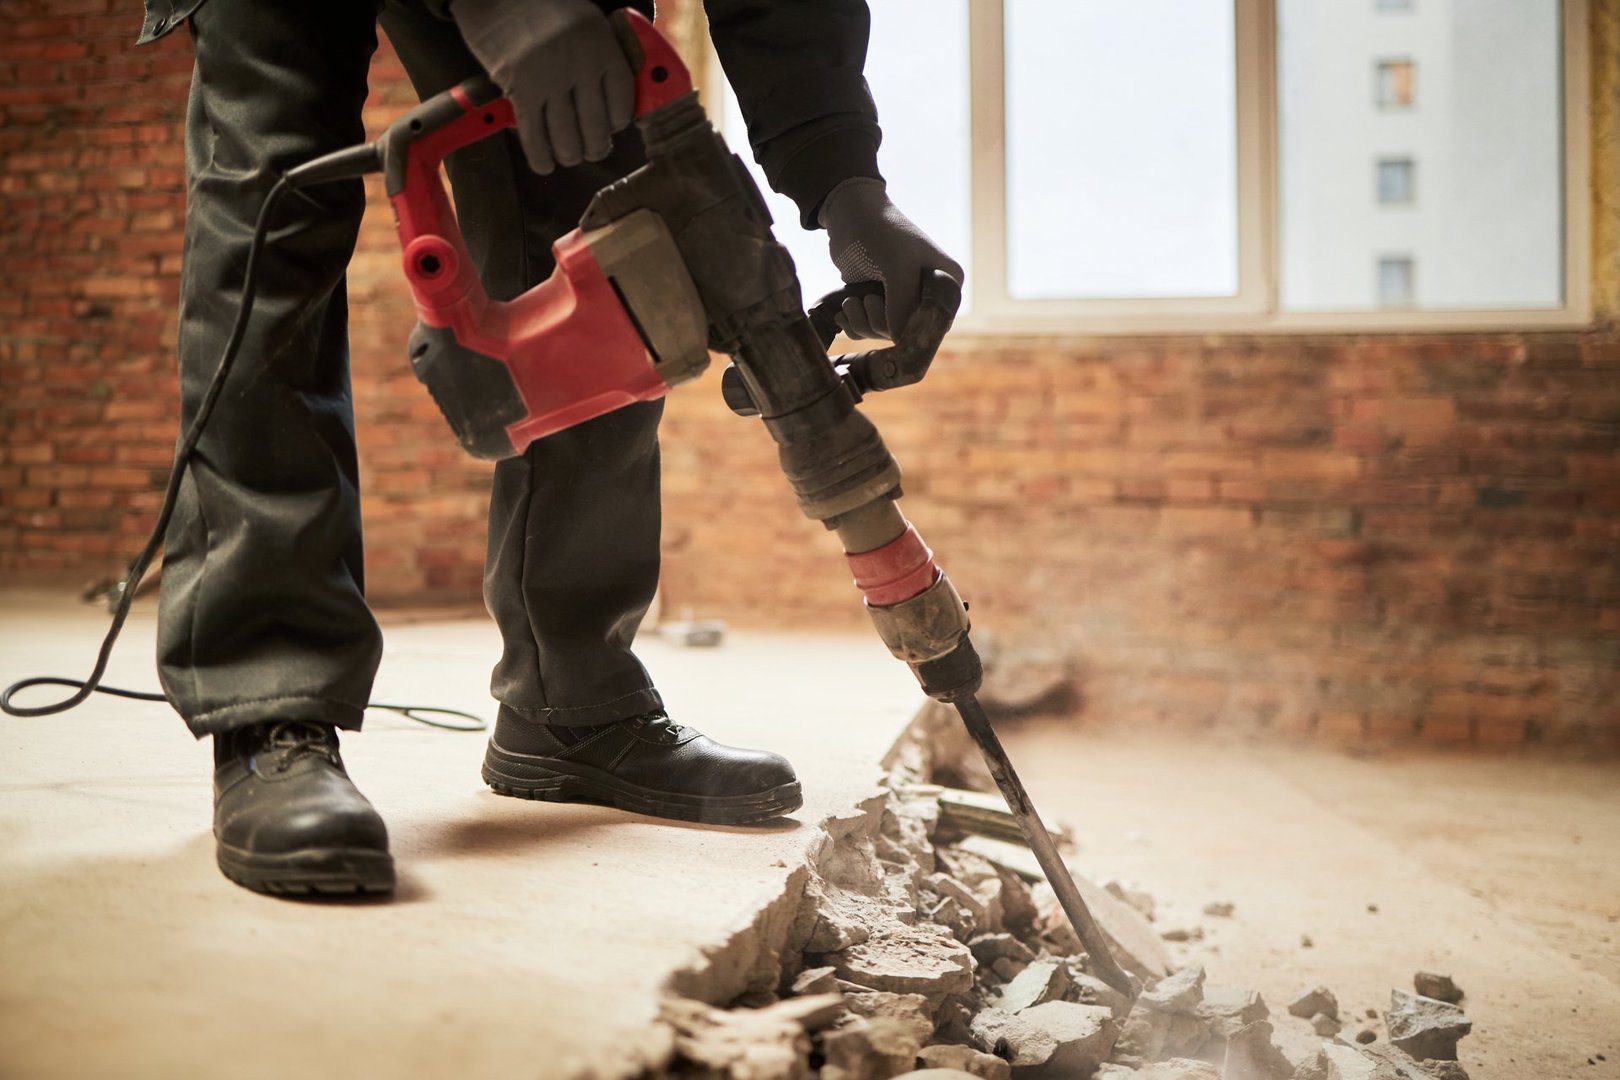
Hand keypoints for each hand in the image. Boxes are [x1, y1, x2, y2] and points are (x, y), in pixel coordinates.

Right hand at [453, 0, 634, 174]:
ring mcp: (549, 77)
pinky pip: (534, 135)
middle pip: (596, 127)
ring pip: (566, 137)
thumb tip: (612, 107)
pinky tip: (544, 165)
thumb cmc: (542, 11)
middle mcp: (580, 62)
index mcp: (602, 45)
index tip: (611, 130)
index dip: (617, 124)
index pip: (622, 102)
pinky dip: (539, 156)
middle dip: (595, 148)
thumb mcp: (585, 24)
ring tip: (568, 156)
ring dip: (568, 155)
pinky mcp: (520, 89)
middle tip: (591, 151)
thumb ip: (601, 57)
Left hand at [819, 178, 963, 340]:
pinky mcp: (880, 302)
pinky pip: (869, 330)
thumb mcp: (897, 265)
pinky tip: (844, 311)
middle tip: (866, 299)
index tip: (884, 306)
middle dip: (879, 322)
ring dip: (862, 322)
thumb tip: (901, 340)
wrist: (849, 213)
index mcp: (946, 283)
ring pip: (884, 333)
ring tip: (852, 301)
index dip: (906, 327)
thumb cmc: (879, 232)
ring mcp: (903, 299)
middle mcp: (928, 295)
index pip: (934, 325)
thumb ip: (903, 304)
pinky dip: (854, 324)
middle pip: (907, 334)